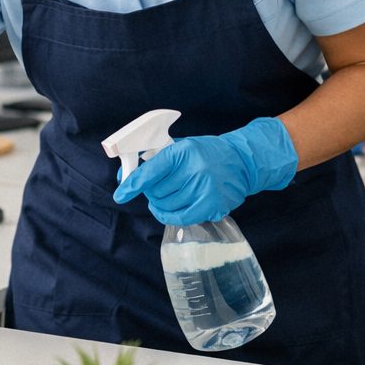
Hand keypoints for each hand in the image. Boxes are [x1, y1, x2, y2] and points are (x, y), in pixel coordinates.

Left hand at [114, 116, 296, 223]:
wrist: (242, 162)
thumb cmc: (206, 153)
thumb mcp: (181, 147)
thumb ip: (154, 159)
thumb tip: (126, 177)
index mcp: (184, 151)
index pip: (151, 171)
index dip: (133, 184)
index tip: (121, 194)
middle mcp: (195, 170)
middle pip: (157, 191)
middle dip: (151, 191)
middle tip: (158, 186)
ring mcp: (205, 189)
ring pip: (166, 205)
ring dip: (161, 203)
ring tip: (169, 194)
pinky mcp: (213, 205)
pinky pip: (180, 217)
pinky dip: (168, 215)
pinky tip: (167, 210)